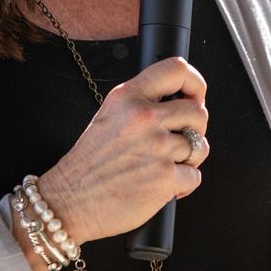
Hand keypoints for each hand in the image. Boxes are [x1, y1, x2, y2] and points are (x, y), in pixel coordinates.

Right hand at [10, 56, 209, 261]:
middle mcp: (144, 117)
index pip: (176, 69)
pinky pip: (194, 176)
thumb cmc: (90, 162)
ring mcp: (156, 147)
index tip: (195, 97)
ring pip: (200, 146)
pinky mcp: (164, 178)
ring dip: (190, 159)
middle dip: (195, 129)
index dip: (195, 83)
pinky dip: (184, 184)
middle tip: (179, 141)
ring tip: (169, 165)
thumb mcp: (109, 115)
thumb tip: (182, 102)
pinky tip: (166, 186)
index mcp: (129, 96)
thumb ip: (142, 102)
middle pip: (197, 111)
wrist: (69, 201)